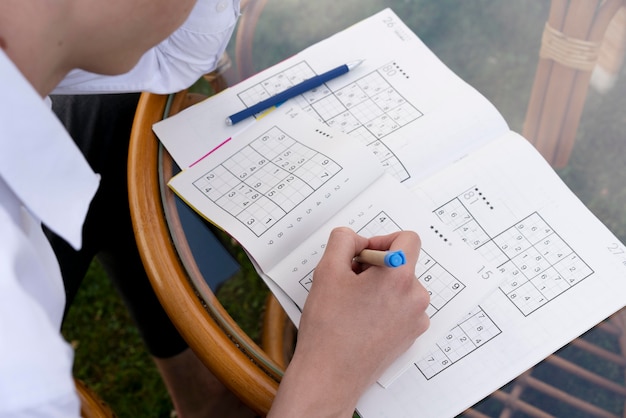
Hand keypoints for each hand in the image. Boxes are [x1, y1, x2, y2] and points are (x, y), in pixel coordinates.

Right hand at [268, 227, 429, 416]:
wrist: (330, 375)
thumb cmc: (328, 328)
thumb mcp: (327, 271)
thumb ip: (342, 241)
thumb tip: (355, 239)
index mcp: (399, 277)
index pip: (407, 238)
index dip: (382, 240)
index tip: (363, 255)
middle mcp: (415, 297)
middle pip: (402, 264)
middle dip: (376, 267)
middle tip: (349, 283)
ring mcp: (416, 319)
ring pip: (401, 287)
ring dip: (379, 288)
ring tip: (353, 305)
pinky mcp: (410, 336)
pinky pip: (402, 308)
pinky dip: (384, 307)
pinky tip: (361, 320)